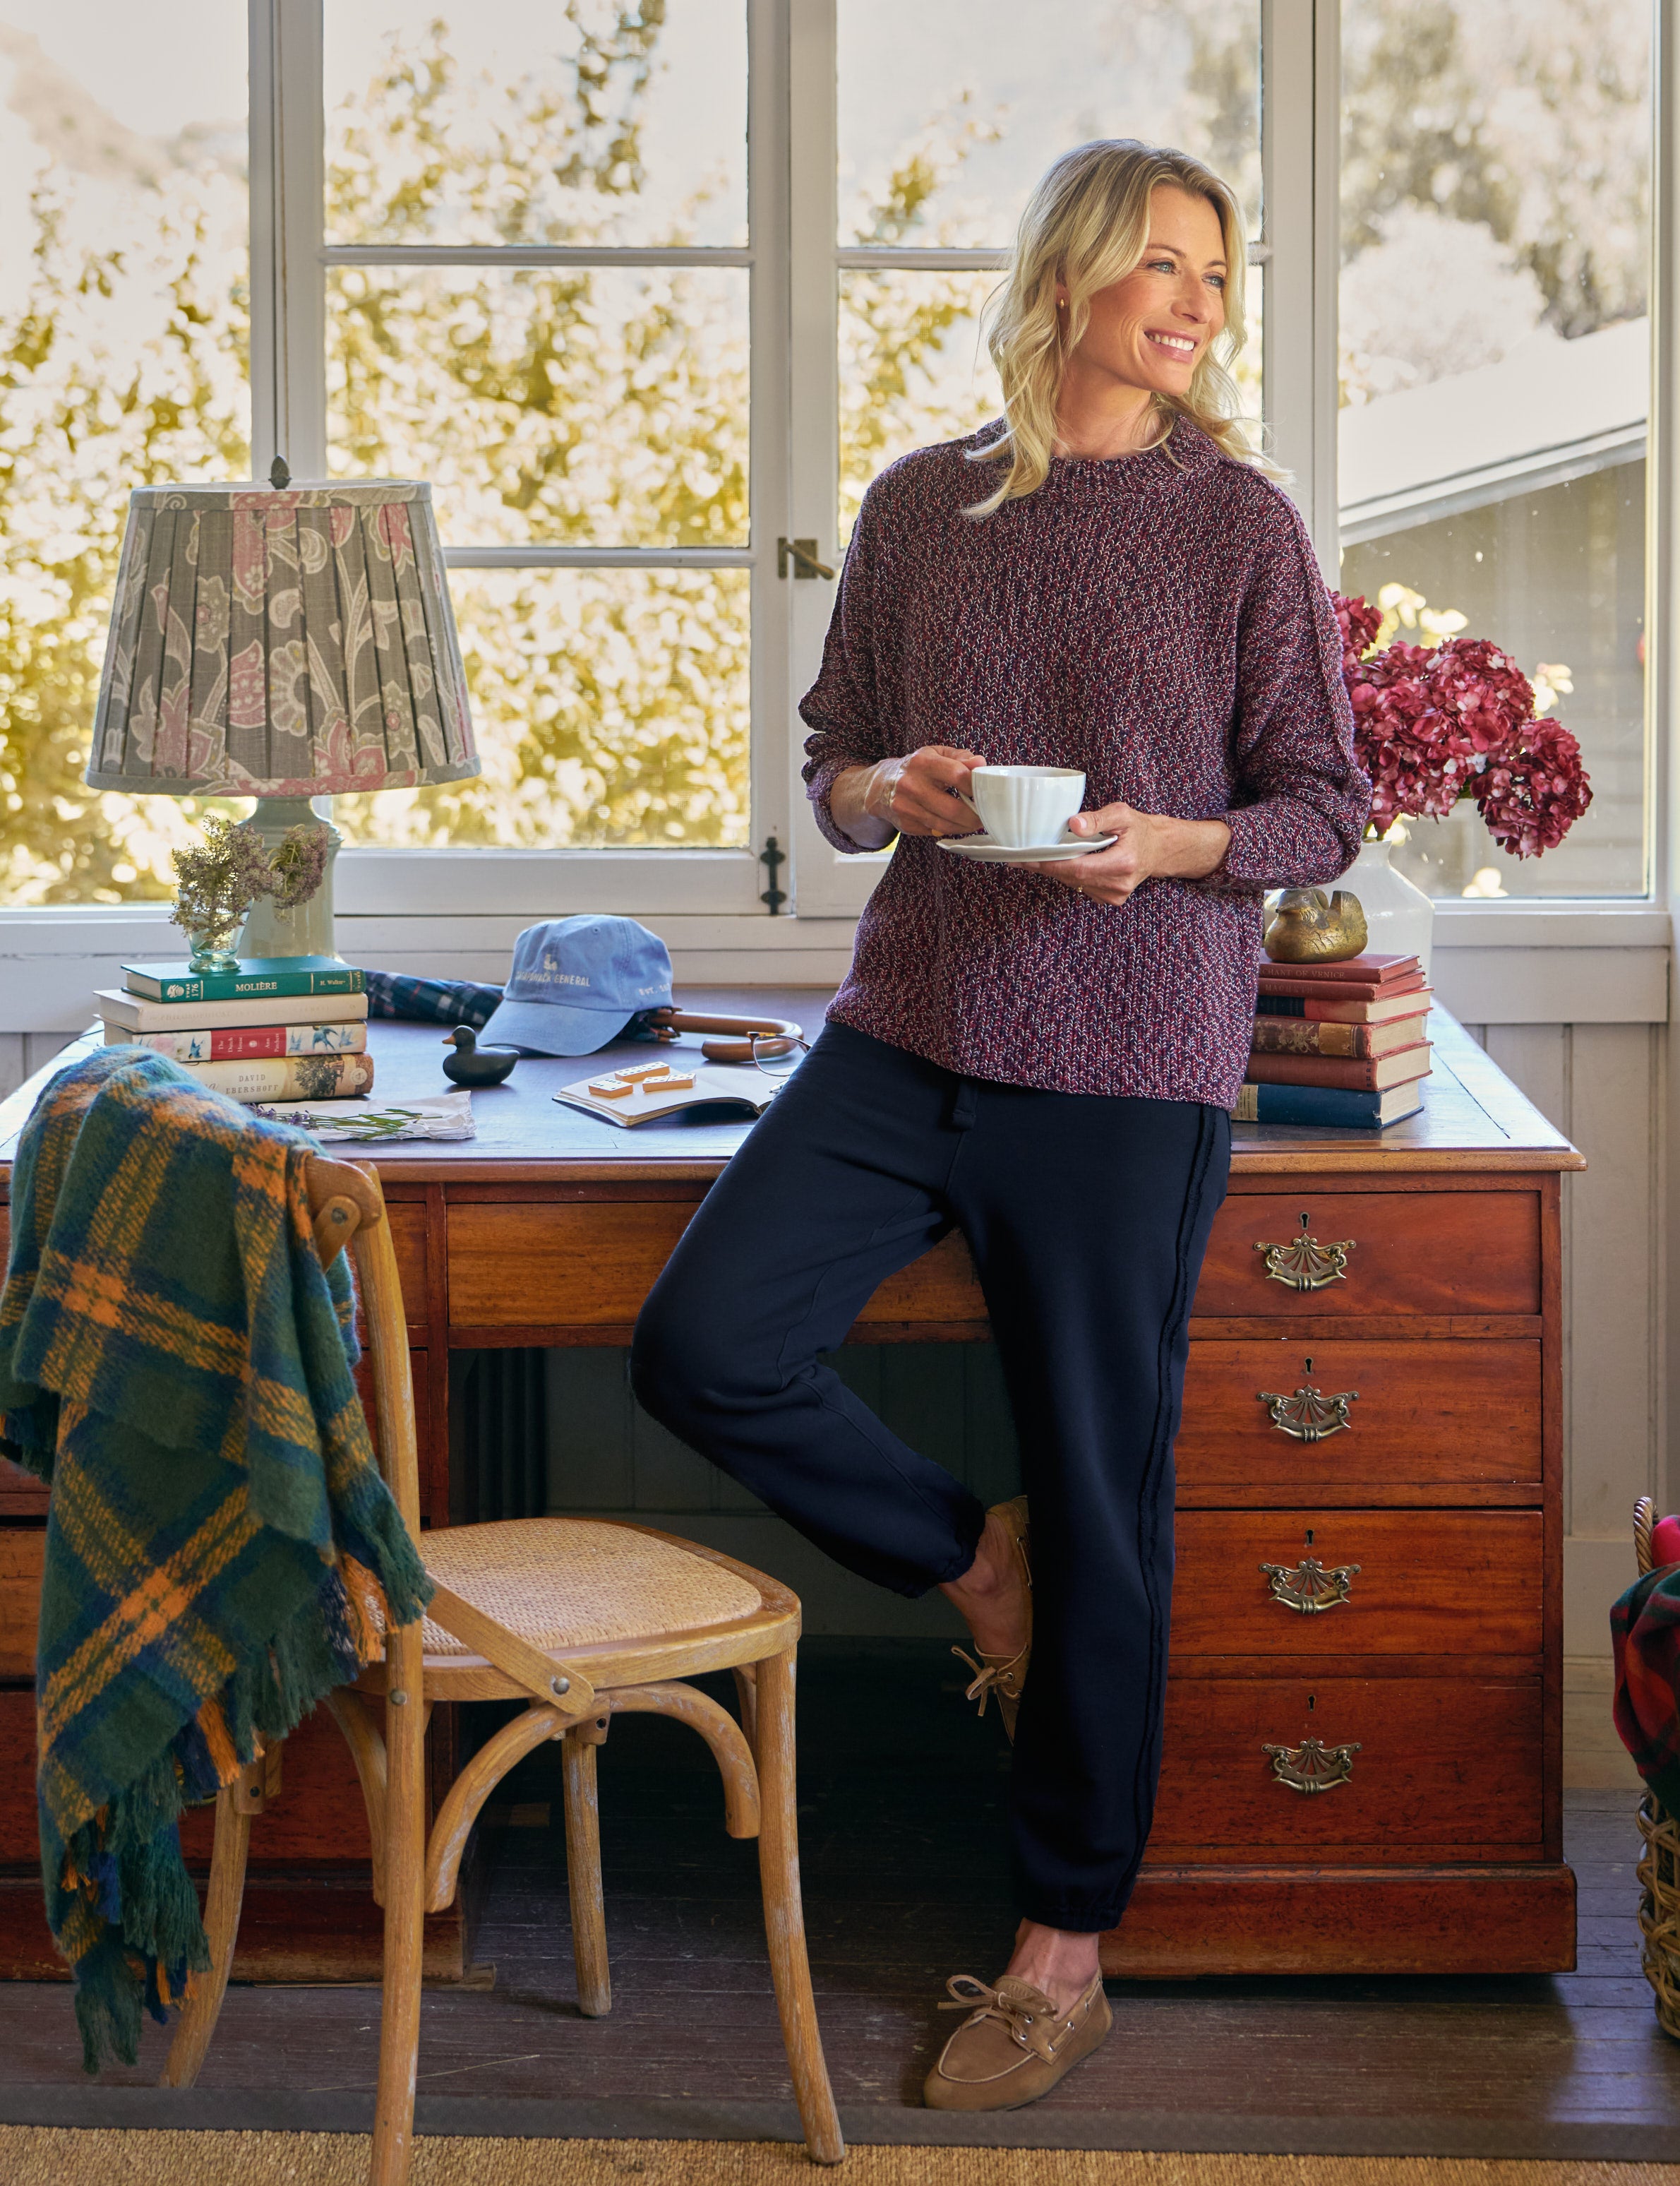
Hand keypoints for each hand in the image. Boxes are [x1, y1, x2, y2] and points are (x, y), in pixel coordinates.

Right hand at [864, 745, 988, 836]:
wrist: (880, 786)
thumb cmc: (916, 769)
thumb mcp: (936, 754)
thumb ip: (961, 757)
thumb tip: (980, 763)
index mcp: (922, 762)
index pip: (957, 775)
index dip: (976, 786)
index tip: (987, 791)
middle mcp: (911, 785)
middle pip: (953, 807)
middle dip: (974, 815)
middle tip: (985, 814)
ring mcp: (906, 807)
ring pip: (946, 824)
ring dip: (965, 826)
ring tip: (975, 821)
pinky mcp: (906, 825)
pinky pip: (936, 831)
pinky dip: (950, 829)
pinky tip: (956, 823)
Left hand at [1038, 803, 1231, 904]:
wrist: (1159, 849)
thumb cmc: (1140, 829)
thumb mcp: (1122, 814)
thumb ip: (1098, 818)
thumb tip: (1073, 824)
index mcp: (1121, 865)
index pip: (1077, 868)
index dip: (1049, 864)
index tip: (1025, 859)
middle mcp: (1117, 885)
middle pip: (1071, 877)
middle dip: (1045, 866)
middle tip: (1018, 856)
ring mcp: (1114, 896)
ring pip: (1074, 883)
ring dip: (1055, 870)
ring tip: (1035, 857)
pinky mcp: (1110, 899)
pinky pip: (1081, 886)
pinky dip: (1068, 875)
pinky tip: (1061, 863)